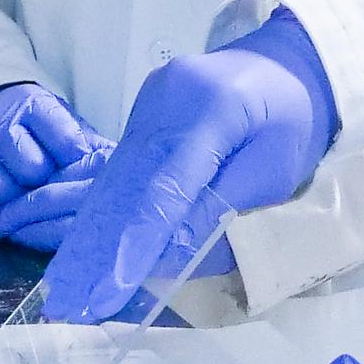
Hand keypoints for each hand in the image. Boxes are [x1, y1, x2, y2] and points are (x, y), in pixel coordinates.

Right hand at [0, 83, 104, 232]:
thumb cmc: (32, 128)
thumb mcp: (60, 124)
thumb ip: (88, 145)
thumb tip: (122, 169)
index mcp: (31, 105)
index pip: (66, 143)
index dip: (75, 162)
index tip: (77, 166)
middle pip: (33, 171)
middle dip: (44, 183)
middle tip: (45, 183)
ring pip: (2, 193)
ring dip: (17, 202)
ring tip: (21, 193)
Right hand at [35, 10, 337, 322]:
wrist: (289, 63)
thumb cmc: (295, 121)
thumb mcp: (275, 170)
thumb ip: (223, 209)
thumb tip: (167, 255)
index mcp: (210, 106)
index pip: (166, 185)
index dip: (137, 239)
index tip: (111, 286)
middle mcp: (165, 99)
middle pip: (129, 182)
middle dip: (102, 246)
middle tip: (72, 300)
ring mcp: (148, 104)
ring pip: (117, 177)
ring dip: (94, 232)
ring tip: (68, 284)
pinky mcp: (142, 115)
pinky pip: (122, 168)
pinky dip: (107, 209)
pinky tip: (86, 246)